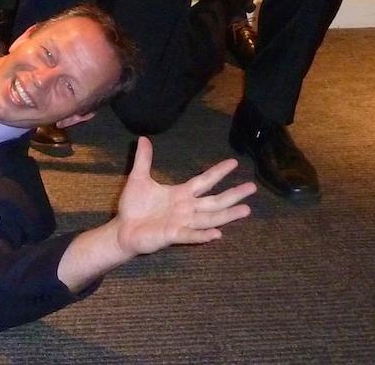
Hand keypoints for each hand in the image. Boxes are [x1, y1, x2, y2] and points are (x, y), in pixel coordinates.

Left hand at [113, 137, 254, 257]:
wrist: (122, 229)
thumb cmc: (134, 206)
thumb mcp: (138, 178)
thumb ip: (144, 160)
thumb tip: (143, 138)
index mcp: (181, 194)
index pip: (204, 181)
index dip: (218, 172)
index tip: (234, 162)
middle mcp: (186, 209)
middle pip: (214, 201)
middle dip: (233, 194)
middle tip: (252, 187)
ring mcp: (182, 223)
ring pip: (209, 218)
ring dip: (227, 215)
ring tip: (246, 210)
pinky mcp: (173, 235)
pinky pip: (191, 235)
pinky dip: (203, 235)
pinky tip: (218, 234)